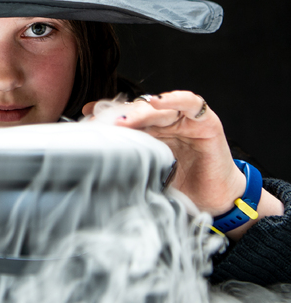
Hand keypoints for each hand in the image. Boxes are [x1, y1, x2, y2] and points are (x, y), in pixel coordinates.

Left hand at [82, 91, 282, 236]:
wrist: (217, 204)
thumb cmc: (184, 190)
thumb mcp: (151, 176)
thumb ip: (131, 164)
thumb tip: (97, 162)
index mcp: (149, 133)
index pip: (125, 118)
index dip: (106, 117)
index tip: (86, 119)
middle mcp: (165, 122)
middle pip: (138, 111)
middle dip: (118, 115)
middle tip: (101, 123)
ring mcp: (184, 119)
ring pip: (158, 107)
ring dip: (138, 111)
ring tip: (122, 120)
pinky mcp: (205, 121)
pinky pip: (190, 103)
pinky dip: (174, 98)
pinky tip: (159, 102)